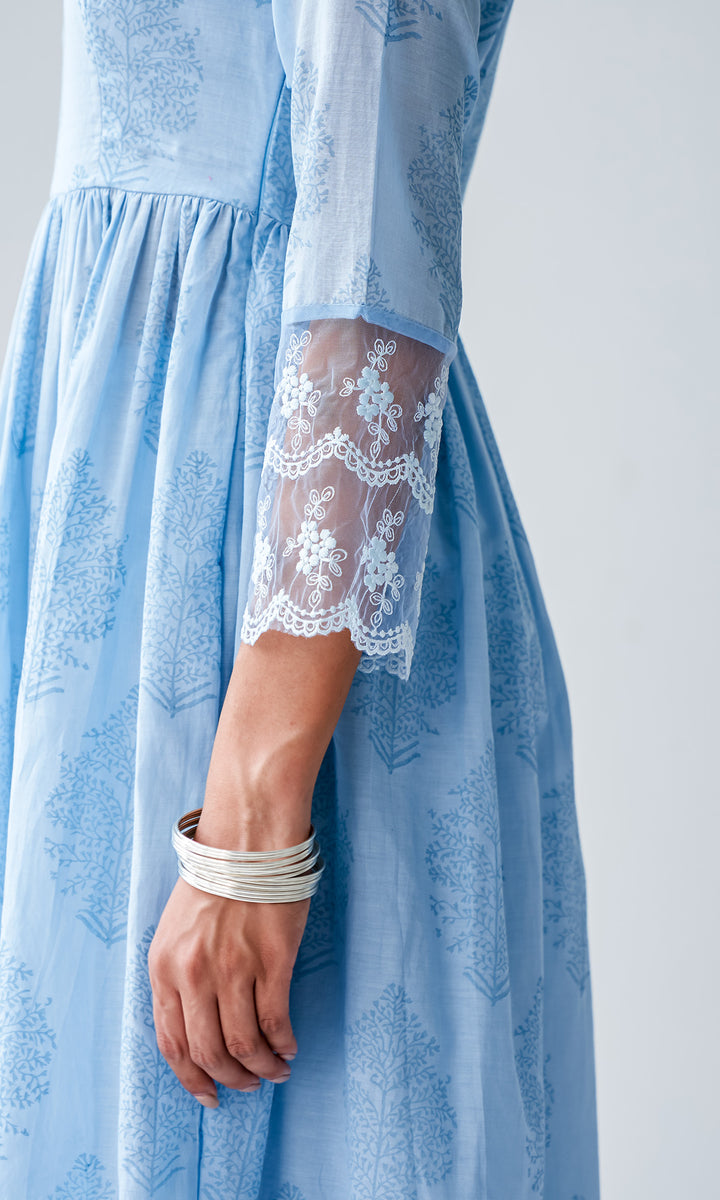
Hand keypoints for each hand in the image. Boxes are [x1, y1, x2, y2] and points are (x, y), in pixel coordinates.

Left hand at [148, 874, 309, 1105]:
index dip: (191, 1078)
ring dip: (262, 1068)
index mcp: (163, 967)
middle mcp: (194, 973)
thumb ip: (177, 977)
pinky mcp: (271, 960)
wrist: (247, 840)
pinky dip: (283, 1043)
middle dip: (230, 1080)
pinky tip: (289, 1047)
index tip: (209, 1094)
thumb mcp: (175, 931)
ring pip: (245, 1044)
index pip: (172, 1043)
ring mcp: (234, 968)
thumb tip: (194, 1029)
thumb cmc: (215, 881)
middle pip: (209, 1052)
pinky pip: (275, 1020)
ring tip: (275, 1070)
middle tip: (247, 1086)